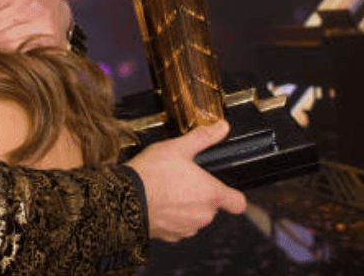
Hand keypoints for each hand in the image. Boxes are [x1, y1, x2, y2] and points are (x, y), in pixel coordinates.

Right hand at [125, 120, 246, 241]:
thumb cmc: (151, 174)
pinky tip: (158, 202)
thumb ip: (203, 138)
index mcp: (211, 194)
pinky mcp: (171, 236)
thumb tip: (221, 128)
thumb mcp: (177, 148)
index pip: (238, 203)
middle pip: (211, 207)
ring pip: (194, 217)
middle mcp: (204, 215)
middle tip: (181, 180)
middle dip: (199, 196)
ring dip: (185, 207)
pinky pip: (177, 227)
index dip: (232, 195)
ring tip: (166, 190)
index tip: (222, 188)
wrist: (125, 198)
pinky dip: (171, 217)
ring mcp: (187, 228)